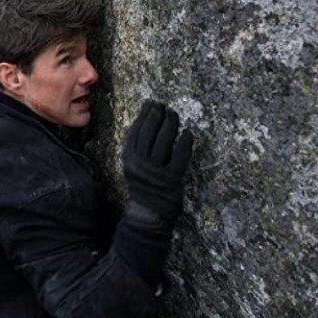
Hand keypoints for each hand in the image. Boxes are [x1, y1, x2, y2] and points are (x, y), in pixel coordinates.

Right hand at [121, 100, 193, 232]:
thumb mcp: (134, 166)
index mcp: (129, 157)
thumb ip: (138, 148)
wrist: (148, 214)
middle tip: (165, 107)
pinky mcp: (172, 178)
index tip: (152, 104)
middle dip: (158, 116)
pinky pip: (180, 156)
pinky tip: (188, 133)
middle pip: (150, 132)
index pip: (136, 130)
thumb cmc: (143, 186)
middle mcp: (140, 162)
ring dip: (171, 124)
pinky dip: (185, 143)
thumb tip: (148, 123)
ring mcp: (156, 170)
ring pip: (164, 140)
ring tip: (175, 115)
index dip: (144, 115)